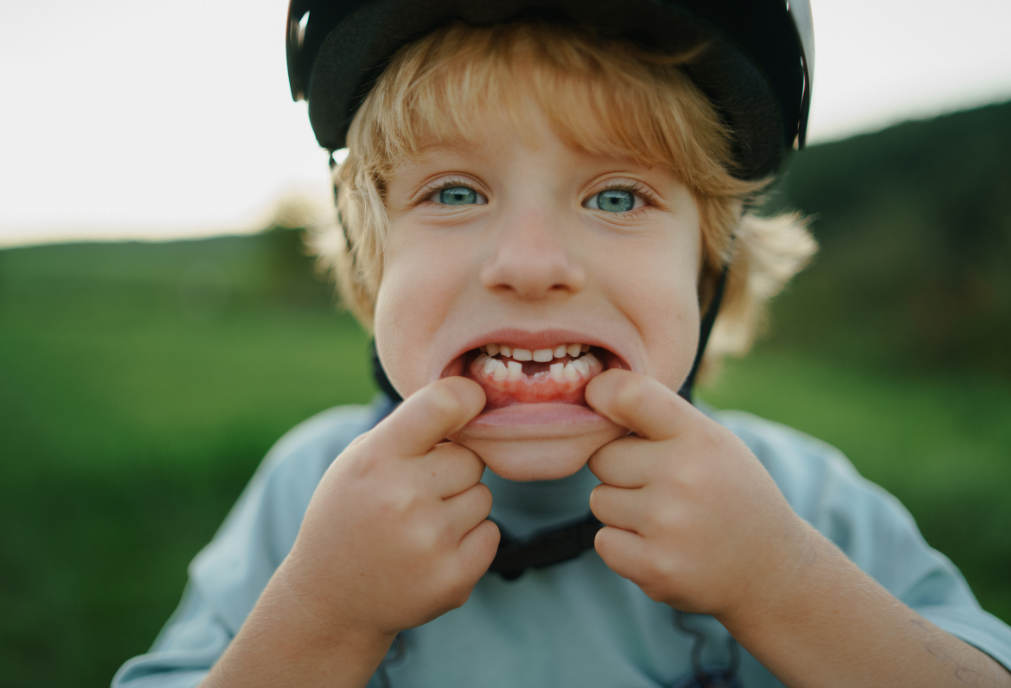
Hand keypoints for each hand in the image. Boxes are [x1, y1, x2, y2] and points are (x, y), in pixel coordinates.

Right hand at [284, 376, 499, 640]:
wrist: (331, 600)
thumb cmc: (350, 515)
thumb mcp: (358, 461)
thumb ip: (409, 430)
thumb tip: (472, 399)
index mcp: (376, 459)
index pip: (442, 405)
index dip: (465, 398)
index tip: (471, 401)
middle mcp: (405, 498)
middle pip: (471, 458)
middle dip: (452, 471)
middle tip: (417, 494)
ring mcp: (432, 541)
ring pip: (482, 496)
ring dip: (461, 506)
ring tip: (419, 526)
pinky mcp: (454, 579)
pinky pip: (490, 533)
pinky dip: (470, 540)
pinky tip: (432, 551)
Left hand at [584, 369, 807, 618]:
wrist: (770, 568)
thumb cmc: (727, 492)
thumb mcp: (711, 441)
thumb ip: (658, 416)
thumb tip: (593, 394)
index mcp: (699, 437)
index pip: (629, 395)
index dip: (602, 393)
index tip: (597, 398)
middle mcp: (683, 476)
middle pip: (602, 458)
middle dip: (620, 471)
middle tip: (659, 486)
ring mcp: (667, 524)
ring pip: (599, 501)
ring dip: (621, 511)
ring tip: (665, 518)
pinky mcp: (655, 567)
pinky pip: (604, 542)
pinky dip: (623, 547)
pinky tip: (660, 546)